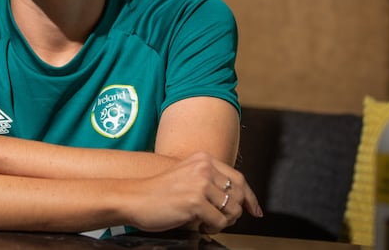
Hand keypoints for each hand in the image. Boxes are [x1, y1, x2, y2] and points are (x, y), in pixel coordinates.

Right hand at [126, 151, 261, 233]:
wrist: (133, 197)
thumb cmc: (157, 191)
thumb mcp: (186, 176)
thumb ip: (208, 181)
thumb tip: (236, 201)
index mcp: (203, 159)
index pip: (238, 178)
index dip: (250, 197)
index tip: (255, 209)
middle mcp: (204, 168)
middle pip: (237, 196)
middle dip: (233, 213)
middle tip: (218, 220)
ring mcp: (200, 183)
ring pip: (231, 210)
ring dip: (222, 222)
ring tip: (205, 222)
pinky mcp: (195, 201)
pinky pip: (219, 222)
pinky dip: (211, 228)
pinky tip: (198, 224)